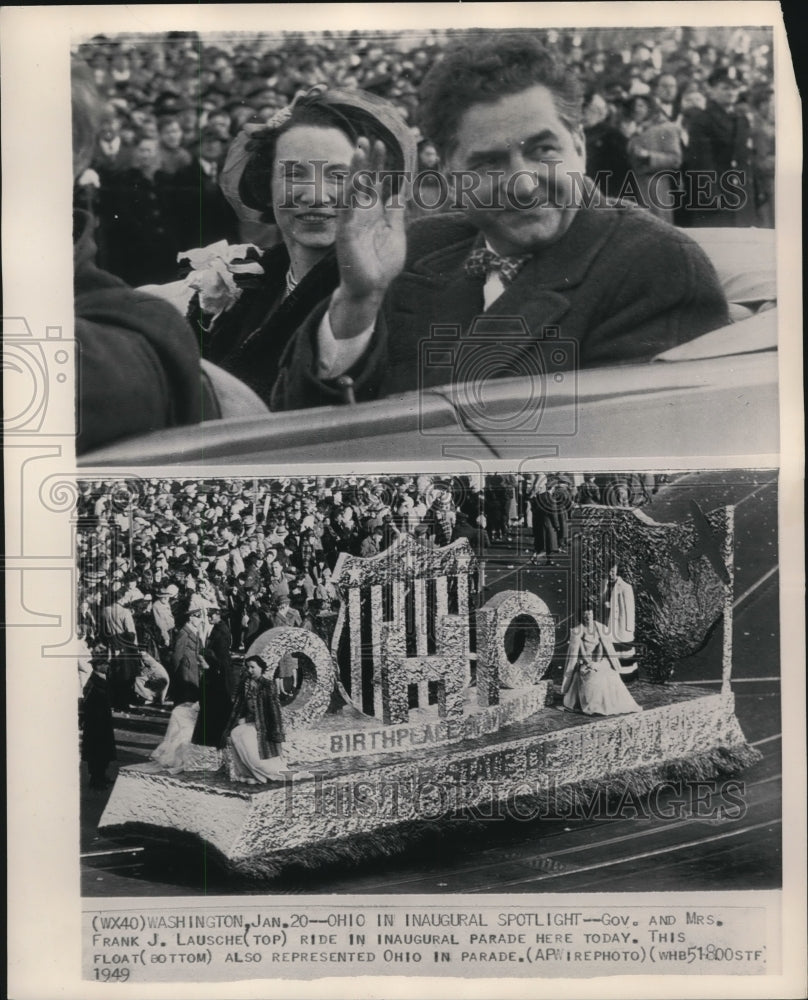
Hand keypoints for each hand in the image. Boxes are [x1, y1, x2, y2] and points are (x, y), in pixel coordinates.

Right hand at [330, 138, 407, 335]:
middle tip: (367, 139)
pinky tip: (353, 180)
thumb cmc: (382, 264)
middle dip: (365, 160)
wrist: (372, 288)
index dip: (378, 163)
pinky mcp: (345, 233)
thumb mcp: (396, 233)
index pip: (376, 181)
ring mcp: (352, 221)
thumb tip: (400, 191)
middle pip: (362, 180)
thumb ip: (396, 212)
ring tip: (358, 150)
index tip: (382, 143)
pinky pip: (346, 211)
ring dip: (354, 170)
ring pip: (351, 190)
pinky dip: (349, 195)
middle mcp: (361, 212)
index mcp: (375, 211)